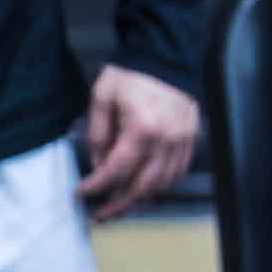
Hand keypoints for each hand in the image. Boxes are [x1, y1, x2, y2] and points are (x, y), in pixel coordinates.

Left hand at [78, 66, 198, 222]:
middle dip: (118, 205)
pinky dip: (160, 186)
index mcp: (142, 128)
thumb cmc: (132, 74)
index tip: (81, 194)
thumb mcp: (102, 98)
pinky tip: (144, 191)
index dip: (97, 186)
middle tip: (100, 215)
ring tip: (119, 207)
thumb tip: (98, 165)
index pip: (117, 170)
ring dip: (139, 200)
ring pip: (162, 185)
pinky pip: (177, 173)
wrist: (166, 56)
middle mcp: (166, 140)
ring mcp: (182, 142)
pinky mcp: (190, 140)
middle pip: (142, 187)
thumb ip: (98, 134)